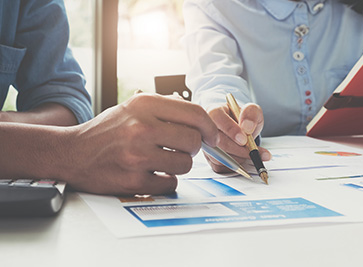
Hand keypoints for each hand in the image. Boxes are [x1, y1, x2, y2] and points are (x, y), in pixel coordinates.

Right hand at [58, 93, 218, 194]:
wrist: (72, 153)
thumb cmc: (107, 131)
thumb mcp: (133, 107)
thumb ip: (166, 108)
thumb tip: (199, 119)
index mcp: (144, 105)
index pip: (195, 114)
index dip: (209, 128)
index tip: (211, 136)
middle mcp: (141, 127)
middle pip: (193, 141)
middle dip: (192, 148)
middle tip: (181, 149)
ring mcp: (137, 155)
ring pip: (184, 164)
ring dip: (179, 165)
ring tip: (162, 161)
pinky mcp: (133, 180)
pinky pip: (170, 184)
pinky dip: (166, 181)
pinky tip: (153, 174)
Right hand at [206, 102, 270, 172]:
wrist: (241, 130)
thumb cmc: (243, 119)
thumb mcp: (252, 111)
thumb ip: (251, 114)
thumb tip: (247, 127)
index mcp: (215, 112)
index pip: (217, 118)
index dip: (231, 130)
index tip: (244, 139)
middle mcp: (206, 128)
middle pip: (217, 141)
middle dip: (237, 149)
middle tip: (252, 152)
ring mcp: (206, 144)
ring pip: (217, 156)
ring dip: (237, 158)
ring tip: (248, 153)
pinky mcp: (209, 158)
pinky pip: (218, 166)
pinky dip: (233, 166)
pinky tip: (242, 159)